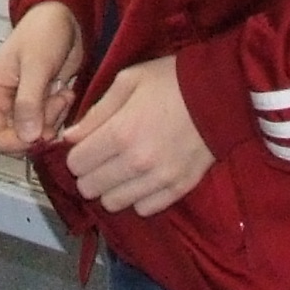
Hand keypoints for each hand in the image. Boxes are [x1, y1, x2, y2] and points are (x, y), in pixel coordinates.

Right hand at [0, 2, 83, 156]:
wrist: (64, 19)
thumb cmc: (44, 33)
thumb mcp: (37, 65)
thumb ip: (29, 102)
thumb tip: (27, 138)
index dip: (21, 143)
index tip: (46, 130)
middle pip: (15, 141)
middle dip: (40, 129)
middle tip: (58, 102)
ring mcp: (14, 107)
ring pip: (33, 137)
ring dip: (52, 120)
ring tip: (61, 94)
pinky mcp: (32, 108)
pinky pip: (44, 128)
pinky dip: (57, 117)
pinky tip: (63, 94)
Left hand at [61, 56, 212, 216]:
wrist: (220, 93)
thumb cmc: (170, 80)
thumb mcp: (127, 81)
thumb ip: (96, 112)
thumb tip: (69, 137)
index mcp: (120, 133)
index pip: (76, 164)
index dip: (76, 154)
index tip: (86, 146)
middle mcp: (136, 162)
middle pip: (90, 188)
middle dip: (89, 173)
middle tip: (102, 158)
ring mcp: (159, 179)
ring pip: (113, 203)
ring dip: (111, 188)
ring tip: (122, 169)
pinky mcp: (179, 189)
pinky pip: (144, 209)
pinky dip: (138, 197)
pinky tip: (142, 178)